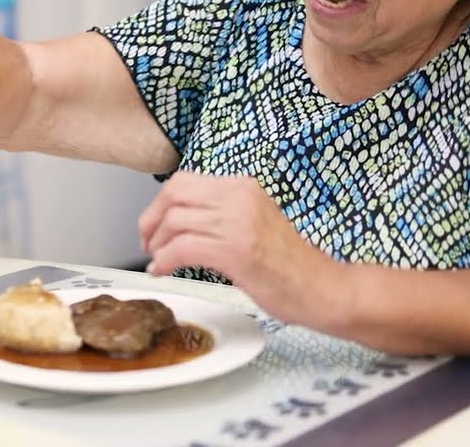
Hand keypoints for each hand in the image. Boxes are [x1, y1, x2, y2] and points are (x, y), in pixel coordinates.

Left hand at [139, 172, 340, 324]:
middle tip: (147, 242)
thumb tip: (178, 221)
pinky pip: (183, 247)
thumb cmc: (290, 264)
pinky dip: (165, 260)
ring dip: (156, 244)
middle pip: (174, 194)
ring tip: (157, 260)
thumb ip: (221, 215)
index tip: (153, 225)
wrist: (322, 288)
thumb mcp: (253, 223)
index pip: (184, 182)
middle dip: (151, 219)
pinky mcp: (235, 251)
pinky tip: (163, 271)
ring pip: (175, 220)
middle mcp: (239, 197)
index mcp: (242, 187)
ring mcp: (237, 223)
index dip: (160, 204)